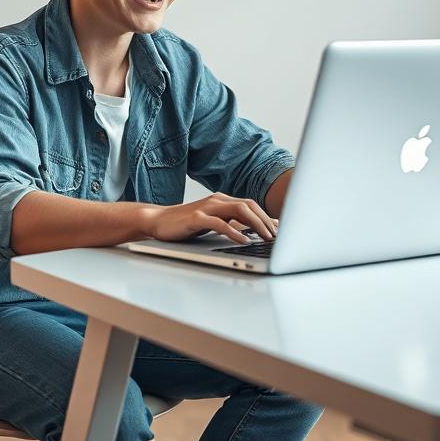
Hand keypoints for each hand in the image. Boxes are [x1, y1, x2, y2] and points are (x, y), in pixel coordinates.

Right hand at [142, 193, 277, 243]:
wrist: (158, 221)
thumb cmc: (186, 224)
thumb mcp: (212, 222)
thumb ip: (231, 223)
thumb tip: (254, 231)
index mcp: (222, 200)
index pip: (251, 205)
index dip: (267, 216)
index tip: (281, 229)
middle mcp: (217, 200)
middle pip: (249, 205)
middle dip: (265, 220)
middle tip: (276, 236)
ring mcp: (207, 207)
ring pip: (239, 210)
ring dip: (256, 224)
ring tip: (265, 237)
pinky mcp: (197, 218)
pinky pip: (220, 223)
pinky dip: (235, 232)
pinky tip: (243, 240)